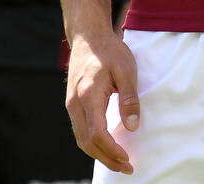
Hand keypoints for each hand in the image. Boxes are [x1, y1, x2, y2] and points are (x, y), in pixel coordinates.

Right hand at [66, 28, 139, 173]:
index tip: (128, 159)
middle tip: (127, 167)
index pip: (97, 134)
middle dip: (106, 159)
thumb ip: (129, 99)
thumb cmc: (109, 50)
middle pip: (87, 142)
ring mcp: (71, 104)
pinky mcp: (72, 102)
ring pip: (81, 138)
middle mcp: (75, 103)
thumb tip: (132, 127)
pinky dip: (92, 142)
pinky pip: (80, 130)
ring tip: (118, 161)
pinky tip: (106, 145)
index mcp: (88, 95)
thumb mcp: (126, 70)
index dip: (112, 150)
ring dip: (99, 153)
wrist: (87, 36)